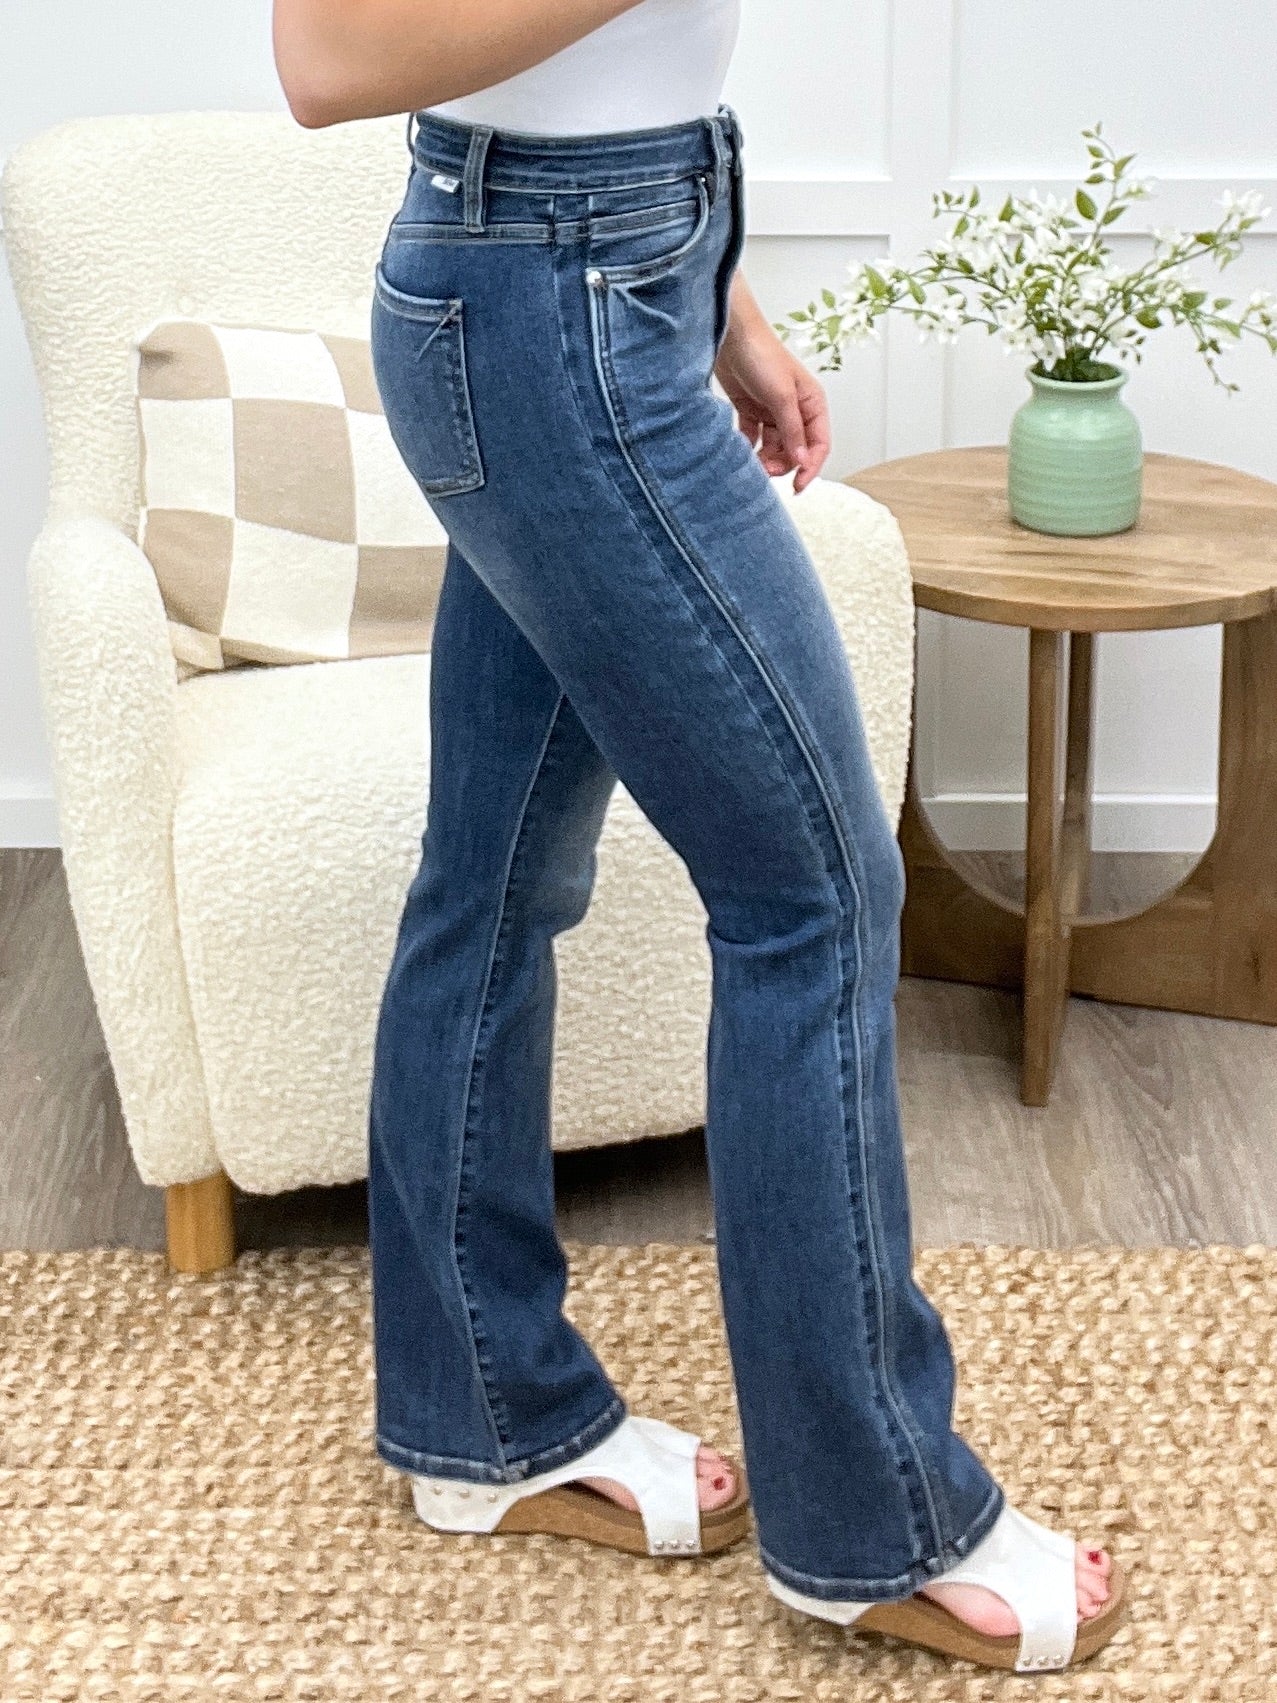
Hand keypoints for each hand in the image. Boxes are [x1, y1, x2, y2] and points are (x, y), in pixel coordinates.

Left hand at [712, 273, 830, 493]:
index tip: (798, 486)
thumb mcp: (782, 396)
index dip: (810, 467)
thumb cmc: (762, 355)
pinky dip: (748, 447)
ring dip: (764, 459)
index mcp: (812, 403)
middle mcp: (795, 409)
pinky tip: (740, 450)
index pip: (819, 444)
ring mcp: (772, 411)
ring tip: (752, 463)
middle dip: (783, 464)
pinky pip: (753, 438)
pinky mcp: (751, 410)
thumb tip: (803, 461)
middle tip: (765, 470)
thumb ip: (792, 430)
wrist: (730, 335)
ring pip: (773, 447)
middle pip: (795, 450)